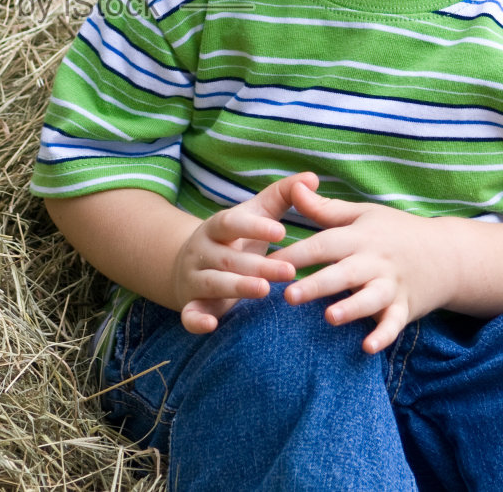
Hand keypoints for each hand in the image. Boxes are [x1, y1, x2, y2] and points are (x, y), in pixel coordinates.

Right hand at [170, 172, 315, 333]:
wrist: (190, 264)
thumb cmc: (235, 238)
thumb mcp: (255, 214)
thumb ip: (282, 196)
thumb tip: (312, 178)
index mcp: (217, 227)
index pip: (231, 222)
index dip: (254, 227)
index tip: (282, 232)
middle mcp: (202, 251)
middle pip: (227, 258)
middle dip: (257, 265)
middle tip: (289, 272)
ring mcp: (194, 279)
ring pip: (212, 283)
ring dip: (236, 287)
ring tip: (264, 291)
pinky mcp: (192, 305)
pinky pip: (190, 314)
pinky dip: (197, 320)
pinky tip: (211, 325)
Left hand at [273, 182, 457, 352]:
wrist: (447, 254)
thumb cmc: (396, 231)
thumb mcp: (363, 214)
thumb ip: (325, 208)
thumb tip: (293, 187)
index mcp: (360, 237)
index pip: (324, 244)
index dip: (296, 253)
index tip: (269, 262)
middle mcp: (375, 262)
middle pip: (343, 273)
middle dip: (317, 284)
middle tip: (289, 295)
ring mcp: (392, 286)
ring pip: (370, 298)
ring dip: (350, 308)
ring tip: (329, 317)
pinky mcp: (406, 308)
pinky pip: (394, 324)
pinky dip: (383, 335)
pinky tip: (368, 347)